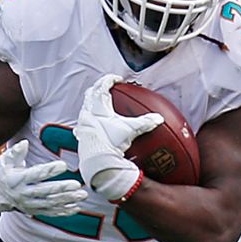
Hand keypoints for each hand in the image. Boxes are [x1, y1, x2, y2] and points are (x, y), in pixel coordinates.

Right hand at [0, 140, 88, 216]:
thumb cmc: (3, 171)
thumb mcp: (5, 160)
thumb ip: (16, 152)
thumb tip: (25, 144)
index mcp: (18, 179)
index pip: (36, 174)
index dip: (50, 170)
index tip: (63, 165)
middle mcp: (24, 193)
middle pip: (46, 191)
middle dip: (62, 189)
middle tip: (77, 185)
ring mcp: (30, 204)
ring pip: (51, 203)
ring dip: (67, 200)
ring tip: (82, 195)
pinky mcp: (35, 210)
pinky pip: (50, 212)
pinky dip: (63, 211)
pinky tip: (76, 207)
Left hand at [74, 74, 160, 202]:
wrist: (97, 163)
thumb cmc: (110, 144)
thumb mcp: (130, 131)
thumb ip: (145, 122)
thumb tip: (159, 118)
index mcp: (98, 108)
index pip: (102, 86)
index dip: (110, 80)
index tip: (117, 79)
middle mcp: (87, 113)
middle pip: (90, 93)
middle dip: (98, 88)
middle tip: (106, 87)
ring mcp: (82, 124)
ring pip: (85, 106)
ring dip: (92, 102)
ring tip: (101, 104)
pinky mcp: (81, 136)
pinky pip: (84, 122)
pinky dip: (89, 119)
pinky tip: (94, 125)